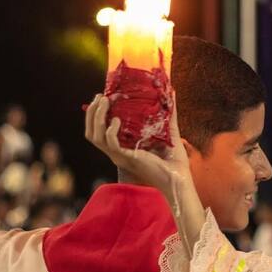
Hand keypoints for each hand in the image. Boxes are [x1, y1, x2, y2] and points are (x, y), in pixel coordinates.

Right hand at [85, 94, 204, 255]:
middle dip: (92, 113)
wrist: (179, 179)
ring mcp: (120, 157)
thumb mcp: (170, 131)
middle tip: (100, 96)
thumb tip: (172, 93)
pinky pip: (111, 143)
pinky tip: (116, 120)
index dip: (96, 115)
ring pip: (95, 137)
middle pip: (91, 133)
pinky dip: (110, 130)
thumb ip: (169, 113)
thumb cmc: (174, 160)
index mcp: (123, 148)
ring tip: (104, 101)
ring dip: (97, 117)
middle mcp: (117, 153)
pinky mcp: (127, 158)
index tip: (103, 97)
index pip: (99, 132)